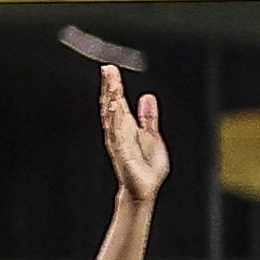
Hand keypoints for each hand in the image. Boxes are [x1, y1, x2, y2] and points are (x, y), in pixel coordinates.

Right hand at [97, 62, 169, 217]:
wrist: (144, 189)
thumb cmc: (146, 166)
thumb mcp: (152, 135)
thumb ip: (148, 117)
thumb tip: (147, 97)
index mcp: (125, 127)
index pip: (117, 102)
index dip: (113, 86)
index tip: (109, 70)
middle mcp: (118, 133)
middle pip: (111, 107)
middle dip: (109, 89)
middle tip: (107, 71)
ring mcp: (118, 144)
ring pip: (113, 119)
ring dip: (111, 102)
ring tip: (111, 85)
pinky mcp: (123, 155)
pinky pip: (118, 136)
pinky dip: (115, 123)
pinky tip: (115, 111)